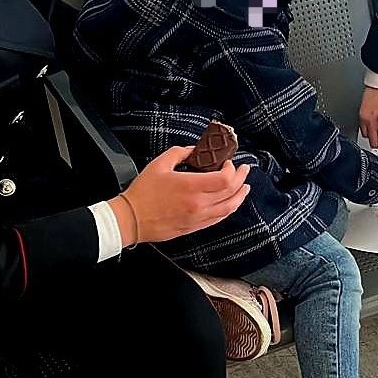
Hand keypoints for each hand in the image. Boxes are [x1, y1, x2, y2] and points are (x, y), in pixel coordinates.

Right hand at [112, 146, 250, 245]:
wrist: (132, 219)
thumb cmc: (143, 193)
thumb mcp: (160, 164)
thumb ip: (180, 153)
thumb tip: (194, 150)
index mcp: (191, 187)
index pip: (225, 179)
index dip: (232, 170)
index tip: (229, 163)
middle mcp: (198, 204)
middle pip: (231, 192)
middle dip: (241, 179)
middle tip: (245, 170)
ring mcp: (198, 218)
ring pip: (229, 208)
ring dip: (240, 196)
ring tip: (245, 187)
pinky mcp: (194, 227)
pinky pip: (218, 218)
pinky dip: (228, 209)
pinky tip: (230, 202)